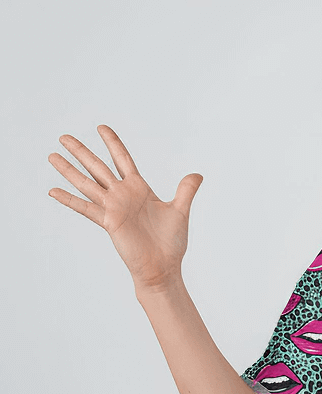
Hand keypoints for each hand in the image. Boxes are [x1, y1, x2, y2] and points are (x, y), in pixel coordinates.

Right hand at [47, 125, 203, 293]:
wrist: (163, 266)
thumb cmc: (171, 242)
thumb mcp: (180, 211)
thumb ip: (185, 191)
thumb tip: (197, 175)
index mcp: (139, 189)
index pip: (122, 159)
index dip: (112, 143)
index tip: (101, 127)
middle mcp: (123, 196)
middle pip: (98, 167)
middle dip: (82, 152)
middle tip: (63, 136)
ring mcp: (113, 208)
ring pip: (87, 184)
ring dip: (69, 170)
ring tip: (52, 156)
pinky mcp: (109, 222)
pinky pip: (85, 208)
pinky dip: (69, 200)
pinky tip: (52, 191)